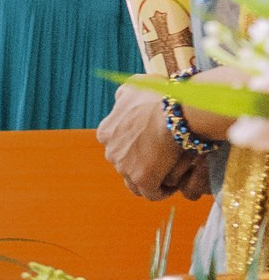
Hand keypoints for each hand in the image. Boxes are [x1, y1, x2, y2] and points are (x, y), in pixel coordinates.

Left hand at [96, 81, 214, 199]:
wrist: (175, 111)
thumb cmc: (159, 95)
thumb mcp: (134, 86)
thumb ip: (123, 95)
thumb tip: (120, 100)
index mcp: (106, 132)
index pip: (117, 144)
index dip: (134, 146)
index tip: (151, 144)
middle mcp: (110, 152)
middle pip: (125, 163)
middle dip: (141, 163)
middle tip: (161, 160)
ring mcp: (124, 168)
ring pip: (135, 182)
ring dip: (149, 180)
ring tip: (167, 176)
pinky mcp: (142, 179)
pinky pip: (151, 193)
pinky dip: (161, 192)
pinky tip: (173, 186)